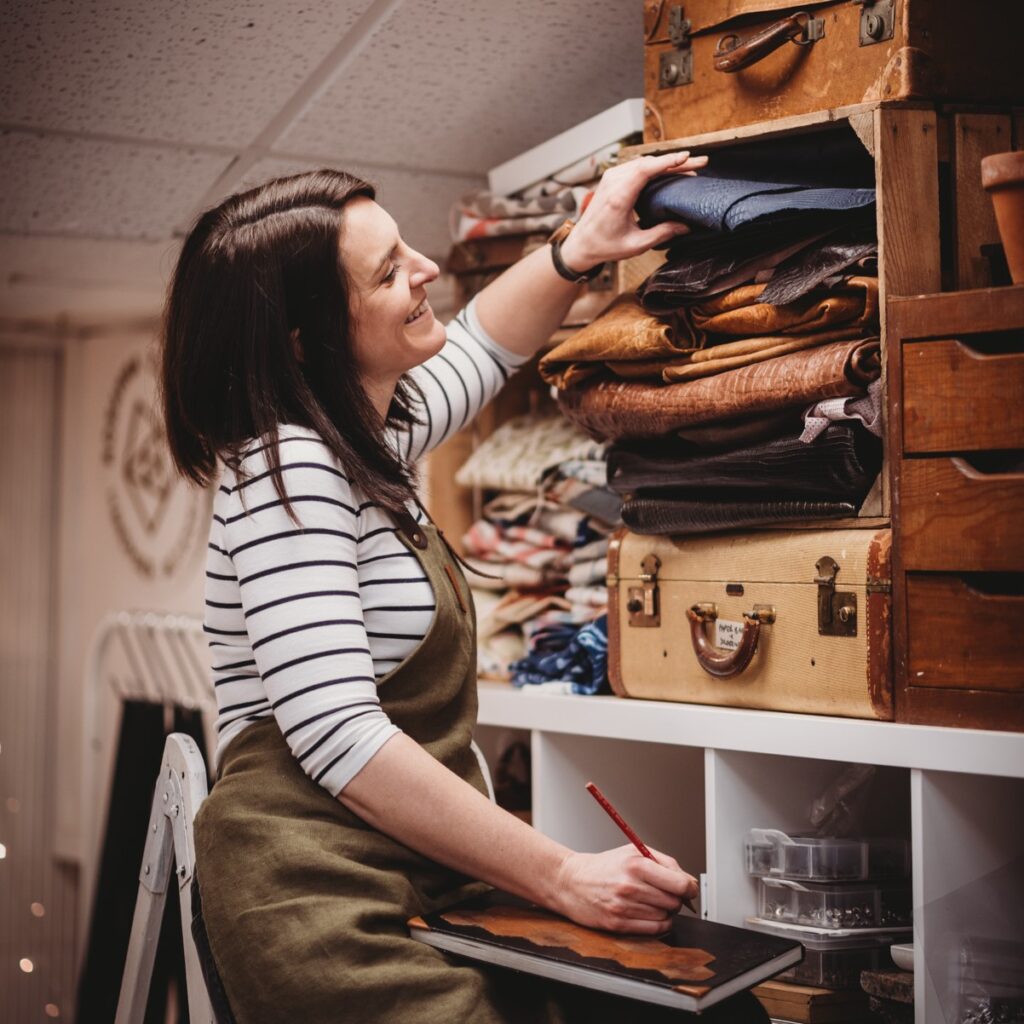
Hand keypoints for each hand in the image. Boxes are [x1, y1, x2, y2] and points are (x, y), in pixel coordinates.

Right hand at [551, 844, 698, 933]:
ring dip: (664, 911)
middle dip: (676, 899)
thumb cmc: (604, 867)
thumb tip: (689, 882)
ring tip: (649, 901)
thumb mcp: (632, 852)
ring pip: (665, 916)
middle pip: (675, 902)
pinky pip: (653, 929)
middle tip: (665, 893)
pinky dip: (657, 923)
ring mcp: (624, 907)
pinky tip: (647, 913)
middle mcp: (630, 886)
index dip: (690, 888)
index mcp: (636, 864)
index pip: (679, 883)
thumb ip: (664, 863)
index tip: (689, 889)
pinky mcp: (618, 924)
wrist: (571, 882)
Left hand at [558, 151, 708, 272]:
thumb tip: (687, 226)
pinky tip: (671, 170)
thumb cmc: (605, 246)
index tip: (687, 157)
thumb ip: (662, 233)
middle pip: (649, 163)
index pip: (645, 170)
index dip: (667, 161)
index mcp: (618, 197)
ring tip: (690, 166)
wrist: (581, 244)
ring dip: (667, 163)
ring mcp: (611, 177)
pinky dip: (655, 166)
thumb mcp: (636, 245)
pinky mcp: (612, 177)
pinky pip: (637, 166)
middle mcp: (613, 182)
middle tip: (701, 163)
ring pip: (644, 162)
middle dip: (676, 161)